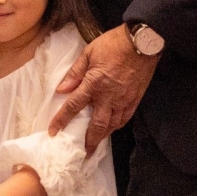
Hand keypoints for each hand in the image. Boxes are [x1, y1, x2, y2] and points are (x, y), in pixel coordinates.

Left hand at [50, 25, 157, 155]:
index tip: (53, 132)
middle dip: (89, 141)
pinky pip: (125, 118)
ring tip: (96, 142)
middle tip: (84, 153)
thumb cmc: (113, 44)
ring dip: (103, 136)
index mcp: (94, 84)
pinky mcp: (135, 99)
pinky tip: (112, 127)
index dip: (62, 120)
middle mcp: (108, 97)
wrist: (142, 42)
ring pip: (112, 125)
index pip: (74, 106)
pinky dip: (117, 126)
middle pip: (96, 125)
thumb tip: (61, 89)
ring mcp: (123, 100)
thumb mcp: (89, 53)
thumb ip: (75, 72)